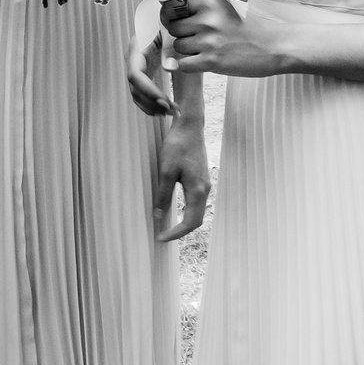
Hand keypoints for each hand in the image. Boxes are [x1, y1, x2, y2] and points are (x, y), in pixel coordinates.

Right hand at [126, 22, 174, 115]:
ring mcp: (136, 66)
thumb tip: (170, 67)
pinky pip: (142, 93)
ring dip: (153, 106)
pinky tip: (165, 110)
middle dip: (152, 102)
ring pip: (137, 94)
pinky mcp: (144, 71)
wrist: (167, 14)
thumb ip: (169, 45)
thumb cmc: (170, 20)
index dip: (148, 90)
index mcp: (136, 48)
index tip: (165, 101)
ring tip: (173, 112)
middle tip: (172, 110)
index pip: (135, 75)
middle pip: (135, 88)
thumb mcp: (171, 31)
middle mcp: (133, 59)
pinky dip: (151, 104)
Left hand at [154, 122, 209, 241]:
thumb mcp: (166, 171)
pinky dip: (185, 211)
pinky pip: (195, 202)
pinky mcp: (201, 179)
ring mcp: (204, 185)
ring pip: (196, 211)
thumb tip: (159, 216)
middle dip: (180, 231)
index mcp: (197, 190)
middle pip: (196, 220)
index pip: (190, 222)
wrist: (190, 127)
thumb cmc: (178, 146)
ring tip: (166, 227)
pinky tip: (174, 210)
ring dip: (183, 222)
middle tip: (162, 236)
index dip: (176, 233)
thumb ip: (164, 195)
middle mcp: (204, 190)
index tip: (160, 238)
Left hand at [163, 0, 287, 78]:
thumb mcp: (222, 8)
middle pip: (172, 28)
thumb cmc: (245, 29)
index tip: (177, 21)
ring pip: (178, 46)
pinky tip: (204, 61)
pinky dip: (190, 65)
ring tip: (207, 50)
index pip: (171, 7)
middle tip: (197, 38)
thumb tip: (163, 3)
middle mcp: (207, 19)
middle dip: (181, 35)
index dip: (171, 16)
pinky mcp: (211, 60)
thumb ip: (196, 7)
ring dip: (188, 51)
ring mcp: (208, 40)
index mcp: (209, 2)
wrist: (271, 48)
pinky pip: (183, 64)